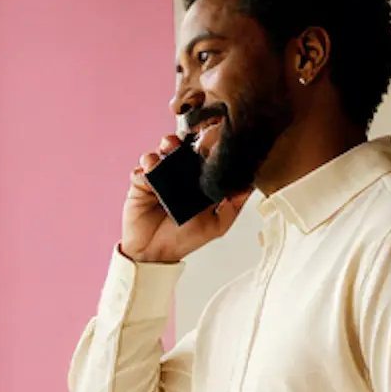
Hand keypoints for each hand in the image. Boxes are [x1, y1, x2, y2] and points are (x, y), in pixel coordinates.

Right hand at [121, 133, 245, 264]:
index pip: (202, 156)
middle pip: (180, 148)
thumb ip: (233, 206)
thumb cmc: (185, 239)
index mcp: (197, 182)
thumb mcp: (217, 225)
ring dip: (163, 147)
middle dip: (182, 140)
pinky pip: (142, 168)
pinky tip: (151, 172)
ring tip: (166, 150)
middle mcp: (178, 176)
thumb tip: (250, 186)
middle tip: (184, 142)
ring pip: (160, 152)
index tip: (209, 138)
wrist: (156, 253)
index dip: (205, 145)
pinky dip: (146, 166)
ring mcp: (159, 178)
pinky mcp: (141, 183)